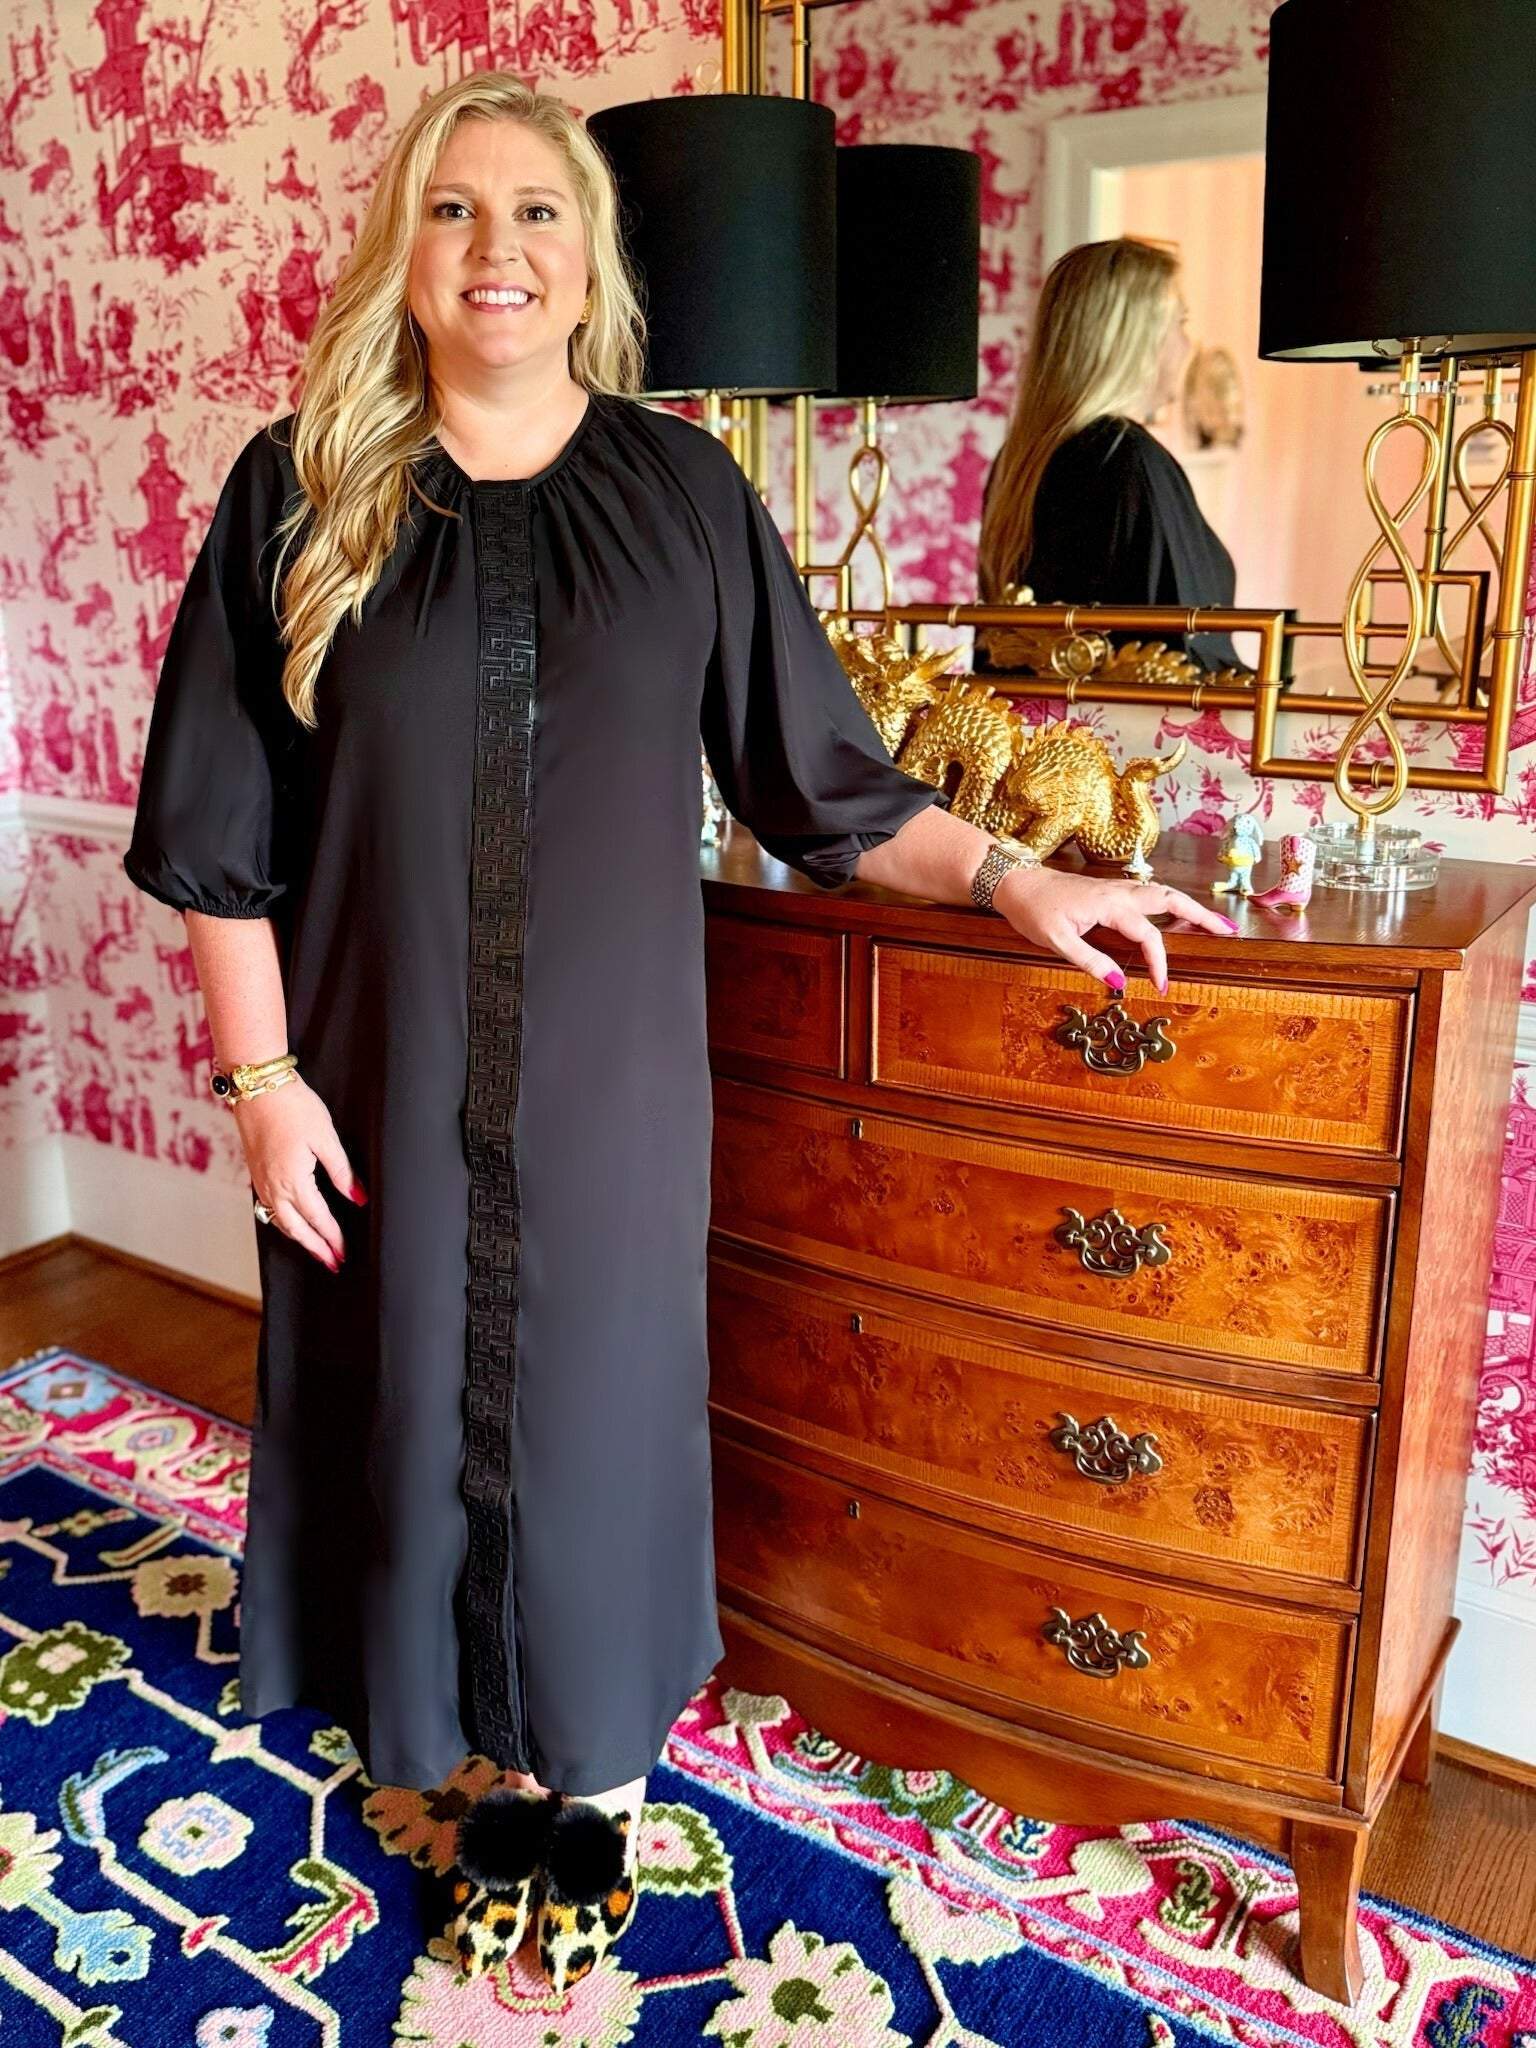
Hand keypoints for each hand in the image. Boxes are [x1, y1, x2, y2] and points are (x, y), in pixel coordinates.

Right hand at [233, 1076, 365, 1272]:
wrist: (257, 1086)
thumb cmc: (292, 1107)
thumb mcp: (326, 1138)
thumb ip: (342, 1171)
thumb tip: (357, 1198)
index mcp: (292, 1181)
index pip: (318, 1219)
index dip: (332, 1238)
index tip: (344, 1253)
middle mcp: (272, 1187)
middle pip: (296, 1229)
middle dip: (315, 1248)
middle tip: (332, 1262)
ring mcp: (260, 1181)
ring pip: (279, 1221)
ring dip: (298, 1237)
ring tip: (315, 1248)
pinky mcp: (255, 1172)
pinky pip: (268, 1208)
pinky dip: (283, 1222)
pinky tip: (291, 1222)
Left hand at [992, 864, 1239, 993]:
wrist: (1016, 883)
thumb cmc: (1033, 910)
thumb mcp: (1056, 941)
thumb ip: (1089, 961)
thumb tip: (1119, 983)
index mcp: (1110, 905)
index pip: (1147, 935)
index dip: (1158, 962)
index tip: (1161, 986)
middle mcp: (1120, 892)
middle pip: (1171, 899)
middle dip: (1202, 915)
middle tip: (1228, 932)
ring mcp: (1117, 888)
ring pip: (1164, 893)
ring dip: (1190, 906)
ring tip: (1214, 923)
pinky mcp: (1111, 891)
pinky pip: (1150, 894)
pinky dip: (1172, 903)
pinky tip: (1179, 914)